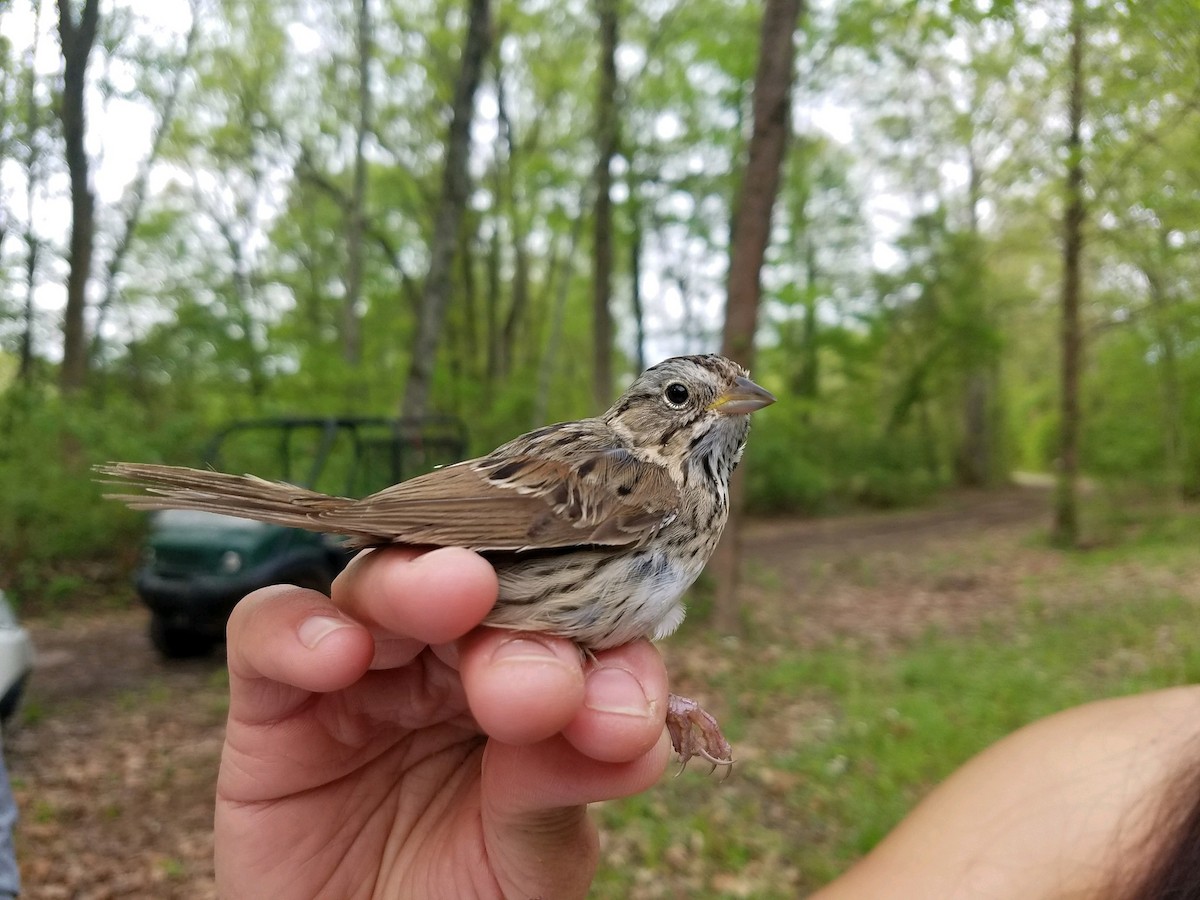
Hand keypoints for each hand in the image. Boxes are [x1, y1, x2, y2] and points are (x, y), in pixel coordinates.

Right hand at [214, 547, 670, 898]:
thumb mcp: (530, 860)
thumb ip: (562, 783)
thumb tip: (632, 729)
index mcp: (532, 685)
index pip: (575, 619)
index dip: (604, 638)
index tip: (624, 711)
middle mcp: (450, 663)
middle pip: (479, 583)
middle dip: (515, 615)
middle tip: (540, 682)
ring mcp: (364, 674)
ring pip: (382, 584)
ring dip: (418, 584)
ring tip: (456, 594)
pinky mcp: (276, 702)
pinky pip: (268, 630)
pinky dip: (299, 627)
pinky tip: (339, 655)